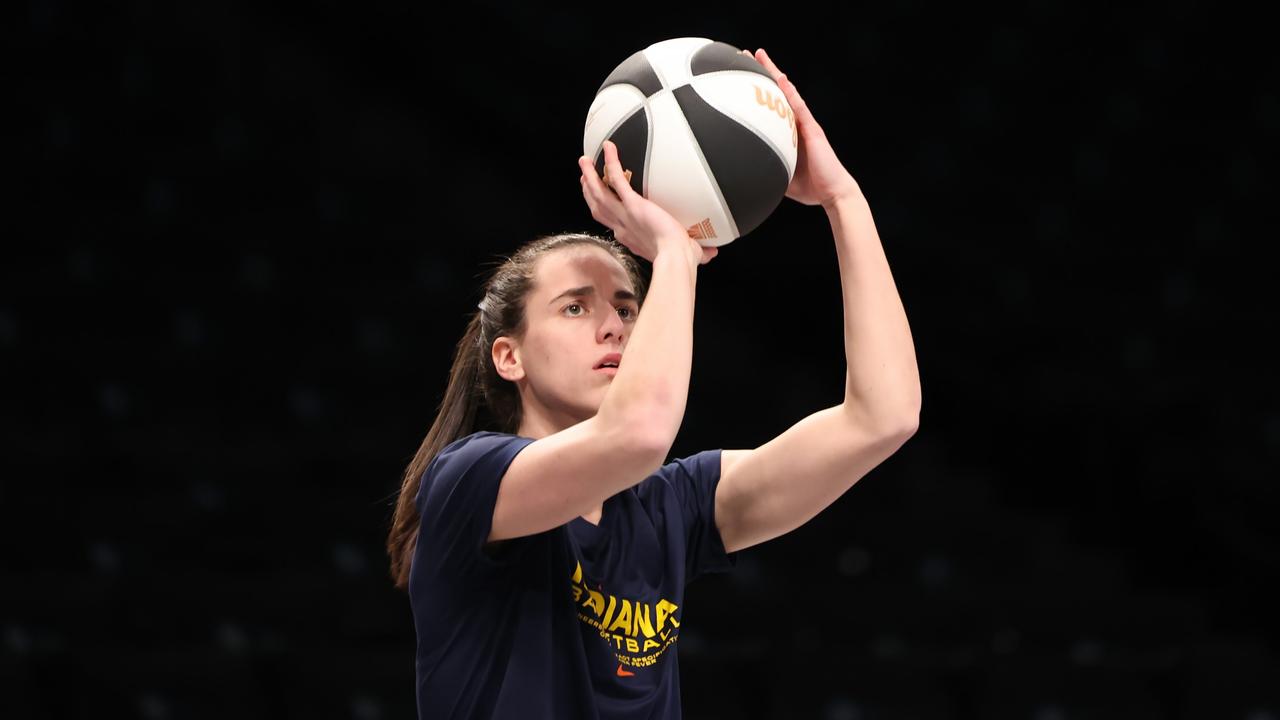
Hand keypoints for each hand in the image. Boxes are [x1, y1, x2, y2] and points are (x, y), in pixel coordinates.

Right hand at [579, 140, 718, 265]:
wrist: (676, 257)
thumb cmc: (680, 259)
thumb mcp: (687, 253)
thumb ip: (699, 251)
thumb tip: (712, 253)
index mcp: (631, 237)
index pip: (612, 223)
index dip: (603, 211)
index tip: (600, 202)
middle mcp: (622, 226)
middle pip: (598, 207)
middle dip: (589, 192)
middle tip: (584, 178)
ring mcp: (624, 214)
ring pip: (599, 193)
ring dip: (590, 176)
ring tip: (584, 162)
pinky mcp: (632, 204)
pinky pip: (617, 178)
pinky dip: (611, 162)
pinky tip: (608, 148)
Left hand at [741, 47, 862, 207]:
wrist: (832, 193)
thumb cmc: (811, 187)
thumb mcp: (780, 176)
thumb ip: (765, 169)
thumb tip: (743, 173)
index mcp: (788, 132)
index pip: (770, 105)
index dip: (757, 89)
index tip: (741, 75)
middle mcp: (796, 123)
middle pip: (777, 92)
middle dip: (761, 72)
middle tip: (744, 55)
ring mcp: (805, 124)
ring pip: (787, 92)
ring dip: (773, 73)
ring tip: (758, 56)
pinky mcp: (812, 129)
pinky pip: (798, 106)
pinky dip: (788, 91)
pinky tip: (779, 78)